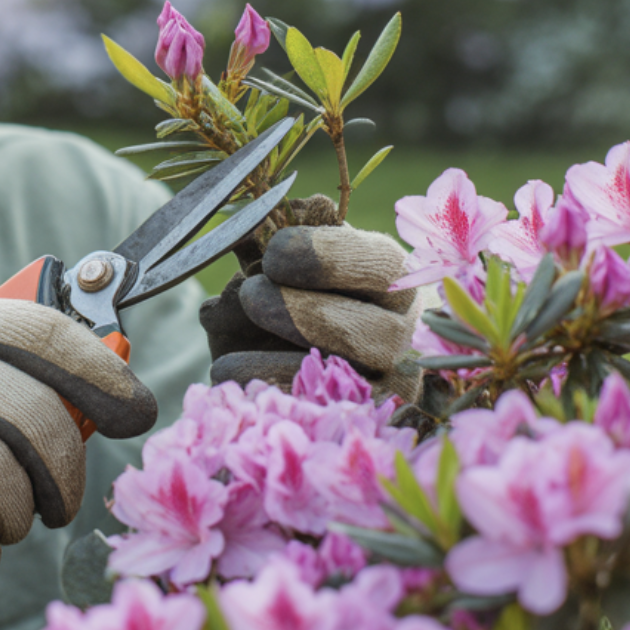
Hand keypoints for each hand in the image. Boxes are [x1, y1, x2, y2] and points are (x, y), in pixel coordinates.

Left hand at [199, 216, 422, 402]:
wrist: (301, 351)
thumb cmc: (301, 288)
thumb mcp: (293, 254)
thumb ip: (290, 229)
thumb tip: (308, 206)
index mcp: (393, 280)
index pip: (379, 266)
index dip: (327, 258)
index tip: (274, 253)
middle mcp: (402, 336)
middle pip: (368, 331)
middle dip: (300, 312)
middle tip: (251, 295)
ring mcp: (387, 388)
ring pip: (343, 383)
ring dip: (277, 364)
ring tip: (228, 356)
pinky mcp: (355, 423)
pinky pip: (311, 416)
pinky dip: (264, 396)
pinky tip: (230, 379)